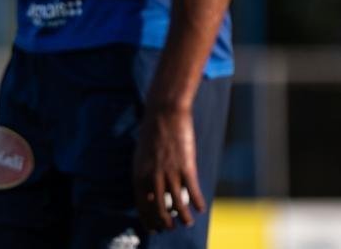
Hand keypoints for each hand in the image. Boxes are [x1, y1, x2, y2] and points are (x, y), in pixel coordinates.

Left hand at [132, 103, 204, 230]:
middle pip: (158, 208)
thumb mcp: (141, 154)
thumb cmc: (153, 131)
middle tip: (170, 227)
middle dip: (164, 222)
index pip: (141, 203)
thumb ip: (144, 172)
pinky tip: (201, 208)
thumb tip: (147, 191)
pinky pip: (193, 191)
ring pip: (177, 203)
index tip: (153, 227)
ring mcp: (169, 171)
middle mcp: (152, 175)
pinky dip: (198, 202)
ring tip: (187, 223)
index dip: (147, 218)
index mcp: (138, 172)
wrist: (165, 112)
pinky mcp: (186, 166)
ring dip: (183, 217)